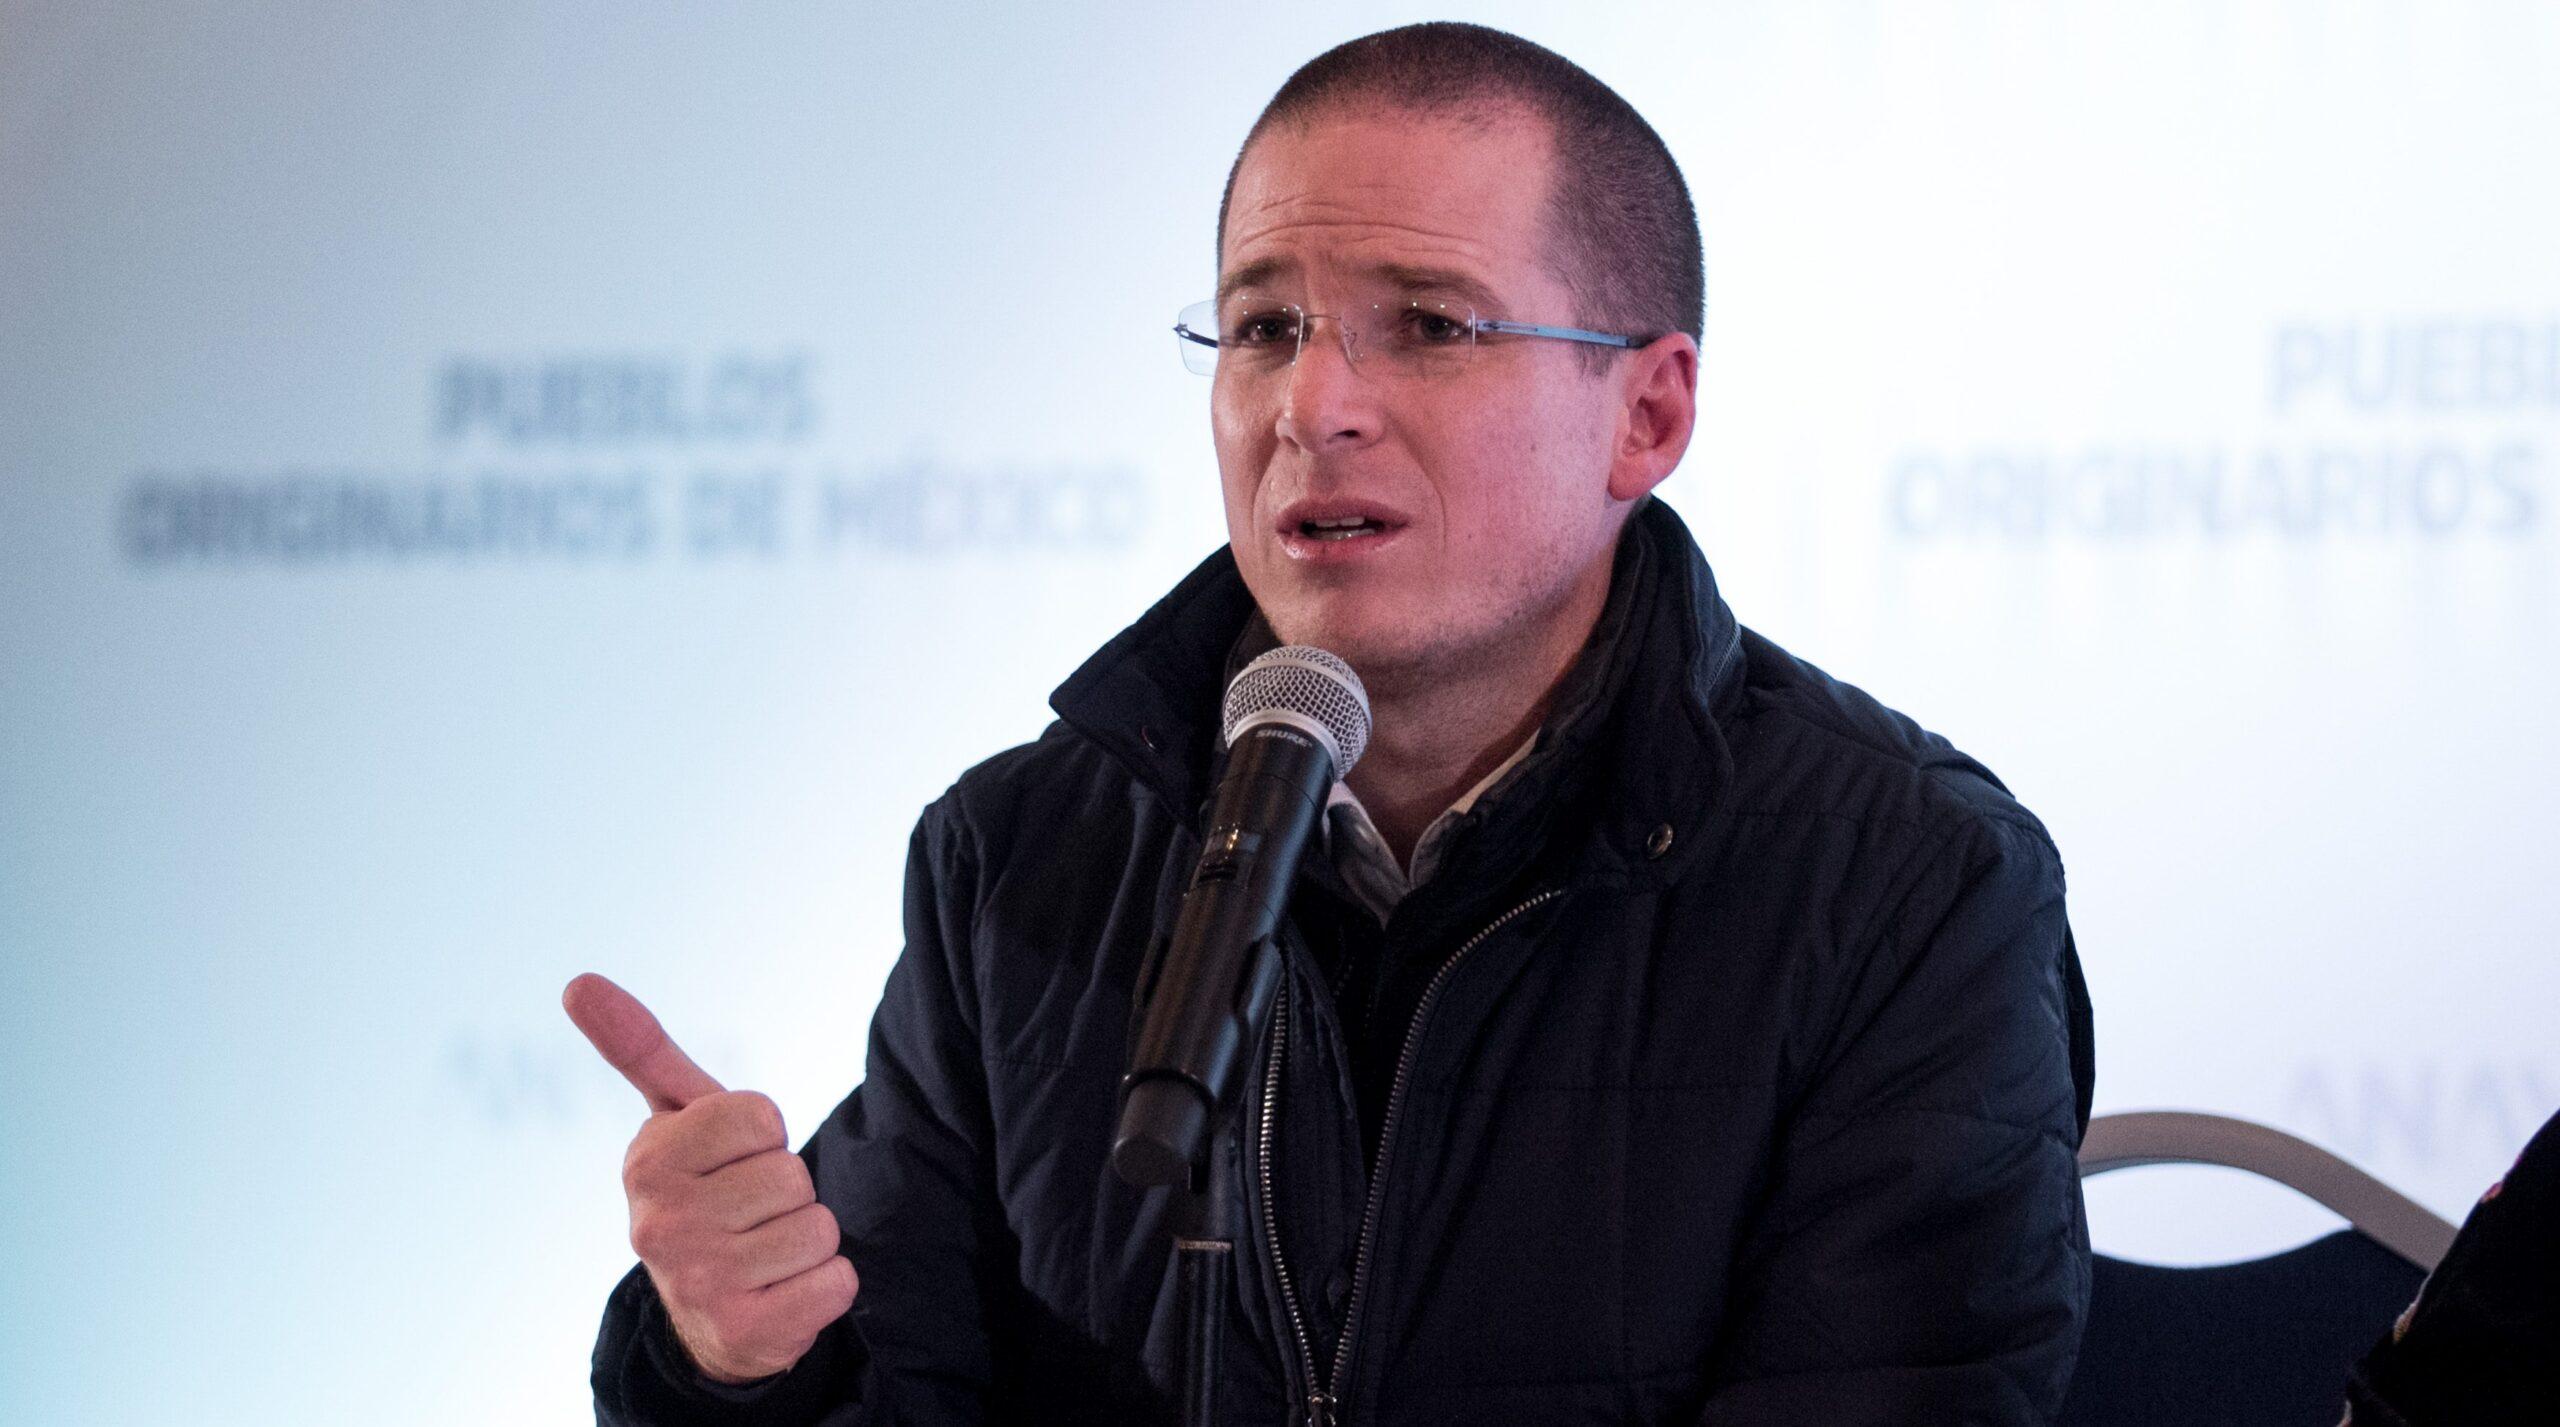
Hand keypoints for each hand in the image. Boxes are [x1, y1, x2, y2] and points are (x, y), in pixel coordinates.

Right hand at [563, 972, 858, 1384]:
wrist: (708, 1314)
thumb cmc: (704, 1190)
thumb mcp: (677, 1119)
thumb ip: (641, 1047)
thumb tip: (577, 979)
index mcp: (646, 1161)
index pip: (761, 1116)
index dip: (763, 1136)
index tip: (731, 1161)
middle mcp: (660, 1225)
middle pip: (792, 1174)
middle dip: (785, 1191)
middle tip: (747, 1215)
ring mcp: (699, 1282)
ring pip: (819, 1226)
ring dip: (807, 1240)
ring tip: (763, 1253)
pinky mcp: (747, 1331)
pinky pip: (839, 1281)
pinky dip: (826, 1286)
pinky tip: (781, 1293)